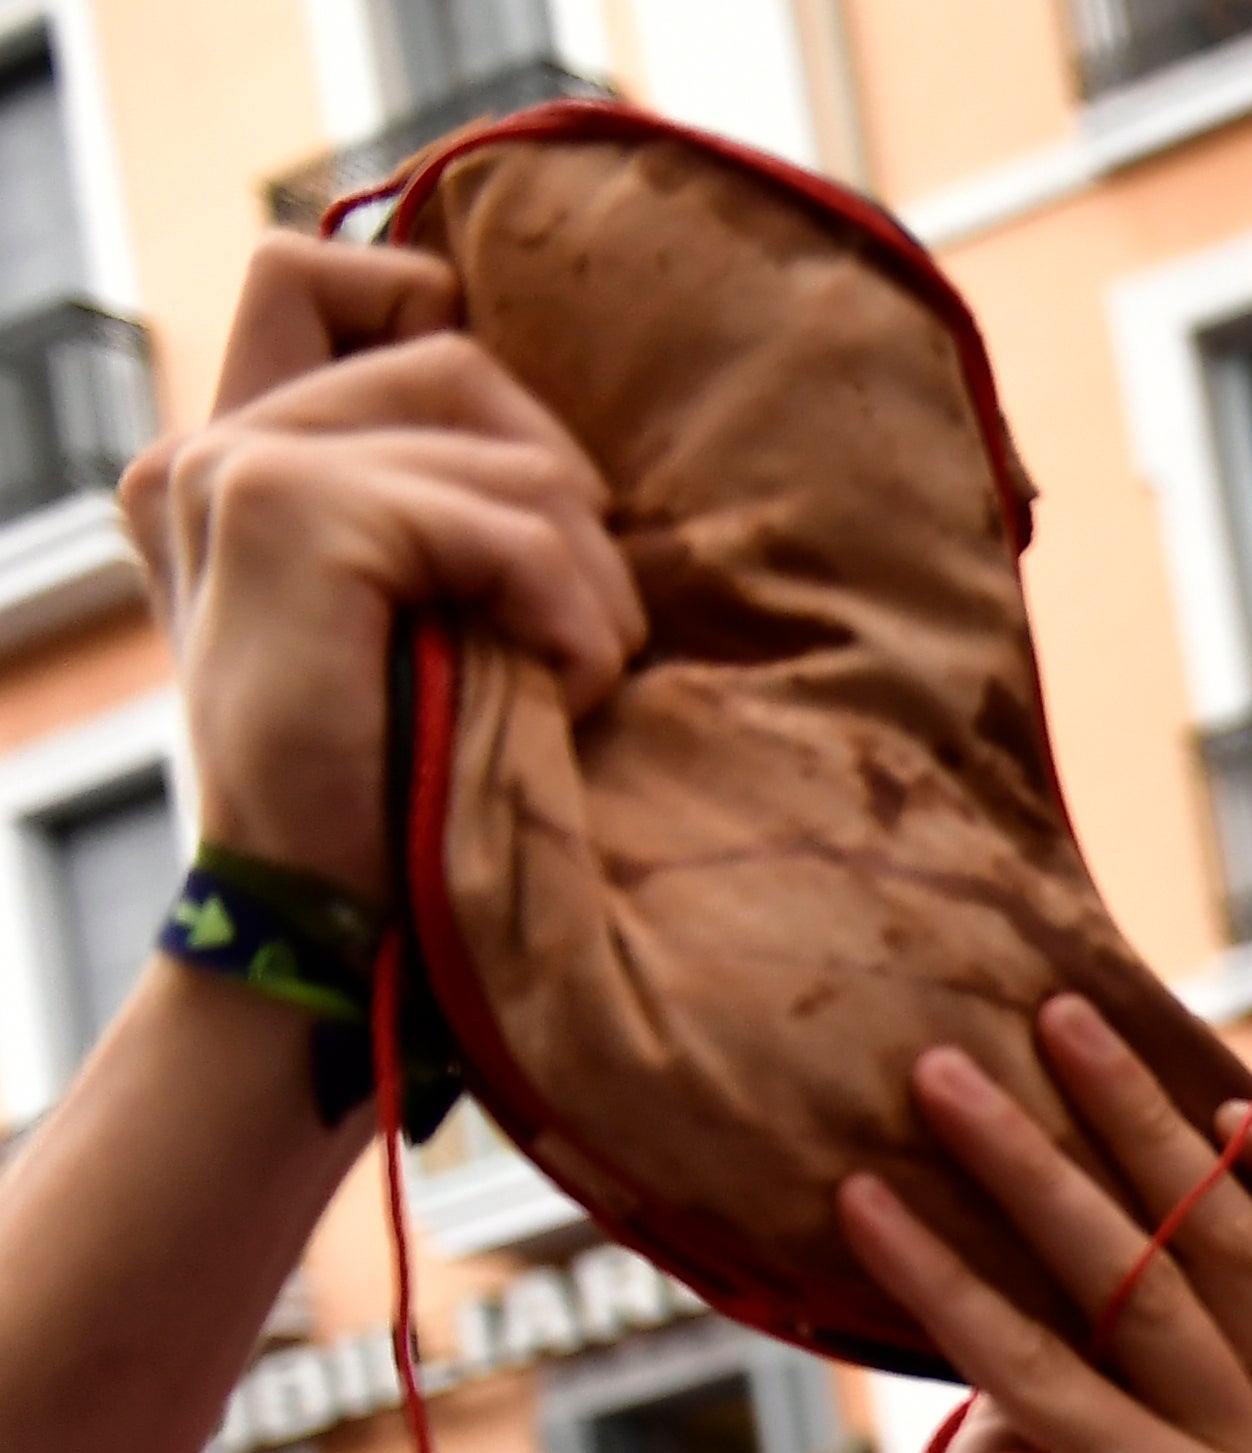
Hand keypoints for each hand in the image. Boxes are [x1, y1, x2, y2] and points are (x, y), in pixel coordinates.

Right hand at [124, 239, 640, 894]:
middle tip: (570, 630)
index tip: (507, 474)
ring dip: (586, 579)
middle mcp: (206, 445)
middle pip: (455, 354)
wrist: (330, 922)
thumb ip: (426, 500)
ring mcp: (235, 467)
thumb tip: (551, 431)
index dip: (430, 316)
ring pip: (507, 449)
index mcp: (227, 457)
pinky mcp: (288, 510)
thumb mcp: (415, 618)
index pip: (314, 274)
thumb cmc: (409, 786)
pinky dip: (575, 617)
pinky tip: (561, 693)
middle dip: (560, 492)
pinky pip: (510, 522)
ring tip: (566, 681)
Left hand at [839, 1000, 1251, 1452]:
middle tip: (1046, 1022)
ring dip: (1025, 1165)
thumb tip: (1103, 1155)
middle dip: (1138, 1117)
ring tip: (939, 1085)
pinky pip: (1037, 1359)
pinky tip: (868, 1211)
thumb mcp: (1125, 1434)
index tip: (1226, 1097)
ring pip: (1145, 1285)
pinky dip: (941, 1273)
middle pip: (1251, 1248)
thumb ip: (1152, 1333)